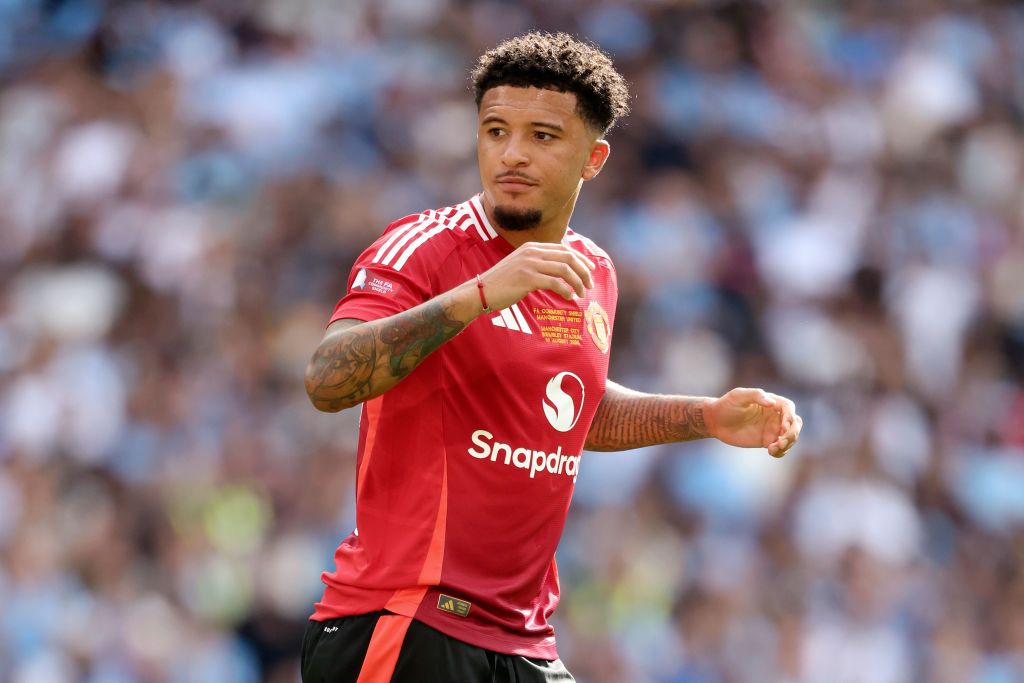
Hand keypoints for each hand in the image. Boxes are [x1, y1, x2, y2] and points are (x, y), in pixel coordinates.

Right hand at [476, 242, 595, 310]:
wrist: (481, 291)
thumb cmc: (502, 282)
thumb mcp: (520, 265)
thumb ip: (537, 263)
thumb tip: (559, 270)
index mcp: (532, 247)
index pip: (563, 249)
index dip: (581, 259)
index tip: (590, 269)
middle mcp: (532, 252)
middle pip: (568, 257)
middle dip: (583, 271)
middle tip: (590, 284)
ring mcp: (529, 264)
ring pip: (564, 269)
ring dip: (577, 282)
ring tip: (582, 293)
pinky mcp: (527, 278)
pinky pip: (554, 283)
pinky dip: (565, 290)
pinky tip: (568, 297)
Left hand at [705, 388, 801, 457]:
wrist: (715, 421)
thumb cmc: (727, 404)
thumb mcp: (739, 396)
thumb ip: (756, 395)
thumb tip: (772, 403)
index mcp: (772, 401)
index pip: (789, 408)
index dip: (789, 417)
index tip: (783, 427)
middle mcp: (775, 415)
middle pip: (795, 424)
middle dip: (792, 433)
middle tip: (781, 442)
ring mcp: (772, 428)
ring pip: (791, 437)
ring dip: (787, 444)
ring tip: (772, 448)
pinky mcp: (767, 441)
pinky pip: (780, 448)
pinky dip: (781, 451)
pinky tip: (771, 452)